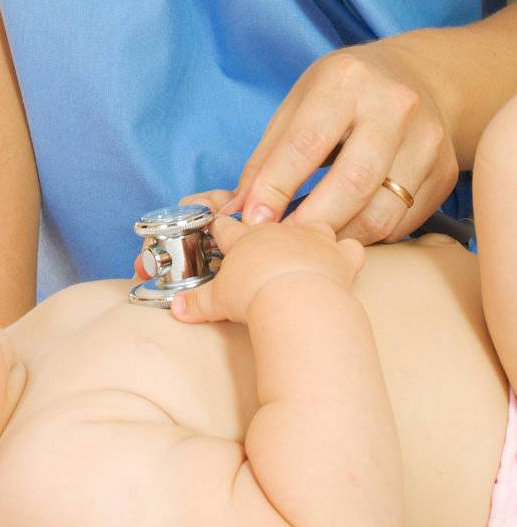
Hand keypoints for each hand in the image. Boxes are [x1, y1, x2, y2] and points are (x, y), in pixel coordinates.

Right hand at [170, 213, 364, 326]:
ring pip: (316, 223)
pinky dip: (349, 255)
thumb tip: (176, 309)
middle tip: (266, 240)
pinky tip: (345, 263)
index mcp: (246, 238)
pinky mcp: (340, 255)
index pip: (229, 225)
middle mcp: (280, 230)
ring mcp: (312, 239)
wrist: (296, 301)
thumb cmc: (254, 296)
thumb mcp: (218, 302)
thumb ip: (197, 302)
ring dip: (314, 233)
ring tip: (310, 247)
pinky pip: (351, 247)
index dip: (222, 226)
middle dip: (269, 224)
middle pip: (275, 217)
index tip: (219, 227)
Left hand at [215, 42, 460, 245]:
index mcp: (346, 80)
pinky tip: (346, 231)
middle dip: (310, 222)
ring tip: (311, 242)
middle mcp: (394, 106)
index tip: (252, 221)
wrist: (416, 78)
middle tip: (281, 244)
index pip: (305, 144)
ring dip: (339, 237)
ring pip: (381, 212)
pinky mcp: (445, 171)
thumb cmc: (343, 94)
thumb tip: (235, 210)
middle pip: (352, 183)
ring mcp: (427, 140)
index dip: (275, 188)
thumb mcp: (297, 105)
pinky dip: (369, 236)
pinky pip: (403, 222)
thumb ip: (266, 157)